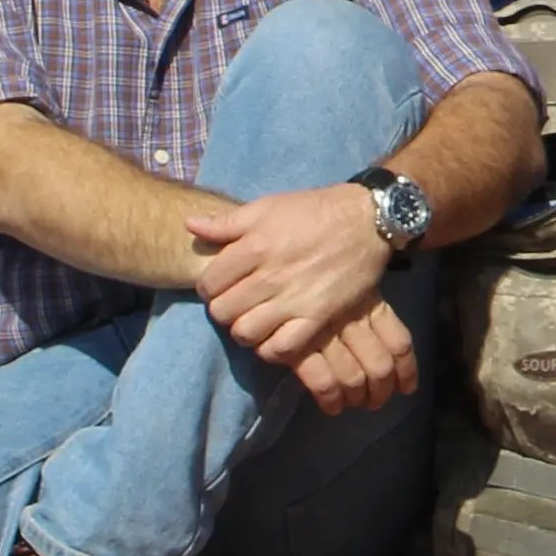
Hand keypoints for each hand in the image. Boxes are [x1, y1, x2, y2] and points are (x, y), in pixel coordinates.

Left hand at [194, 183, 411, 404]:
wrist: (365, 220)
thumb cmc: (312, 211)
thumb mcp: (267, 207)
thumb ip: (226, 222)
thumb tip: (190, 226)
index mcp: (254, 246)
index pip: (209, 284)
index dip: (209, 287)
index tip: (221, 285)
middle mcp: (270, 276)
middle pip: (223, 312)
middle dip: (224, 309)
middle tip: (237, 303)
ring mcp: (294, 300)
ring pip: (246, 333)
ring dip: (244, 329)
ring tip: (253, 320)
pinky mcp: (317, 317)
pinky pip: (281, 348)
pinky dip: (271, 348)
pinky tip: (274, 335)